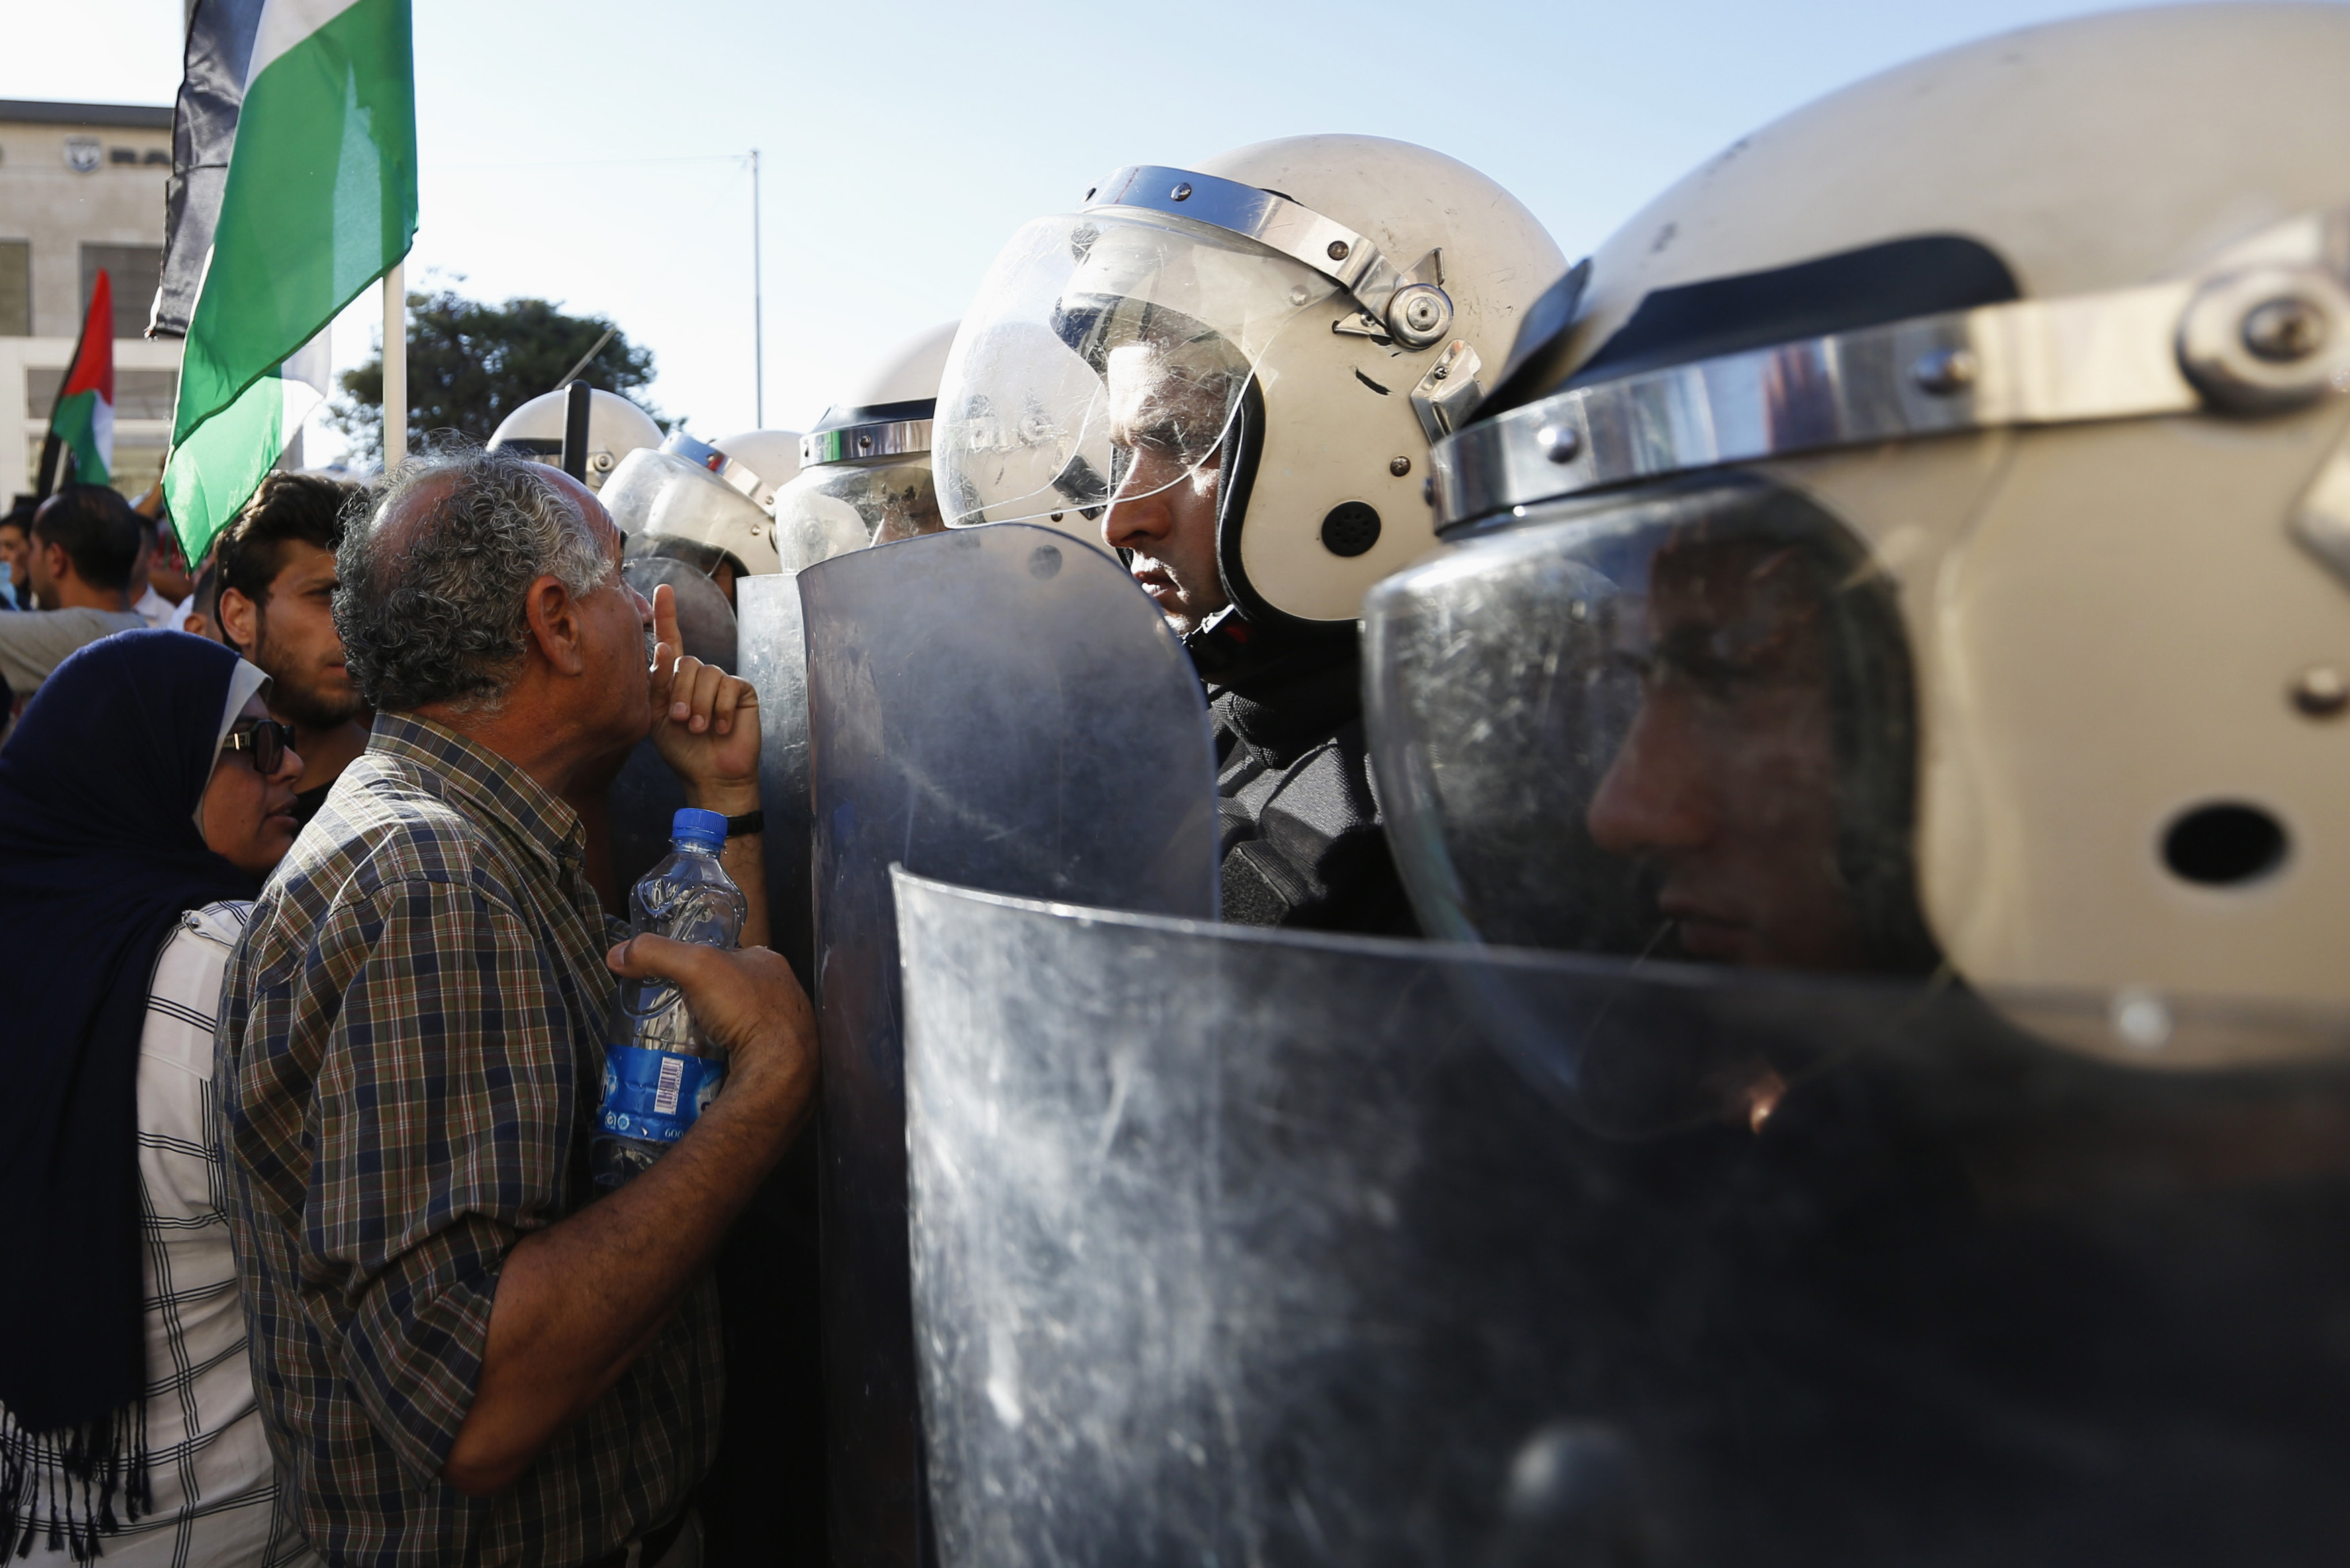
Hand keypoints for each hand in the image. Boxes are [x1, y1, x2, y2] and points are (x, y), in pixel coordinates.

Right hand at [606, 935, 815, 1113]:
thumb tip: (618, 954)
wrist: (780, 1071)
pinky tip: (700, 1057)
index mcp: (768, 963)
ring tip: (680, 1037)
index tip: (675, 975)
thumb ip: (656, 953)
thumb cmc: (749, 1010)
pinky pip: (738, 1050)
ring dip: (707, 1029)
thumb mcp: (697, 966)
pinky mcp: (773, 1058)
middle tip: (672, 1011)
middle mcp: (779, 993)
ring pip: (732, 1022)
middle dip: (699, 1000)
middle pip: (726, 990)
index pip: (726, 953)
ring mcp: (778, 1027)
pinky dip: (718, 1052)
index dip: (698, 961)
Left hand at [646, 582, 760, 811]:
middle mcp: (699, 674)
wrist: (710, 774)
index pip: (671, 639)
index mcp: (675, 678)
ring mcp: (722, 681)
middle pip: (686, 662)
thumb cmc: (681, 749)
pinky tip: (720, 728)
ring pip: (705, 674)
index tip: (663, 589)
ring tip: (698, 729)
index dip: (667, 613)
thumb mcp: (656, 716)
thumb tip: (665, 647)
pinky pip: (726, 686)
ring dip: (698, 706)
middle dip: (680, 693)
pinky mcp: (741, 690)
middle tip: (681, 721)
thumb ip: (657, 683)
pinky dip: (719, 710)